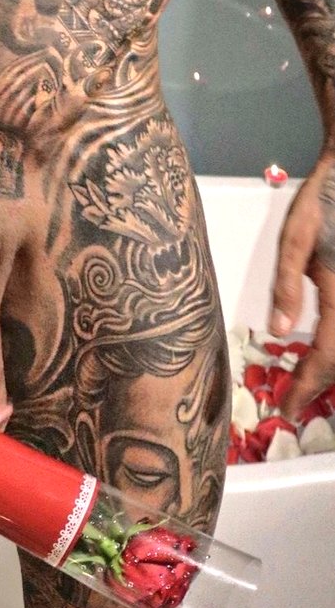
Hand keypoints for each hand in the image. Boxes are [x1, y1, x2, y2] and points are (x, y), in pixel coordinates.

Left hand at [269, 156, 334, 418]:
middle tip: (295, 400)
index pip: (328, 356)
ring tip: (309, 382)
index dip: (307, 386)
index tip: (286, 407)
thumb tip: (279, 332)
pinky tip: (325, 349)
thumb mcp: (295, 238)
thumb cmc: (324, 200)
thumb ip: (288, 285)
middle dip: (324, 384)